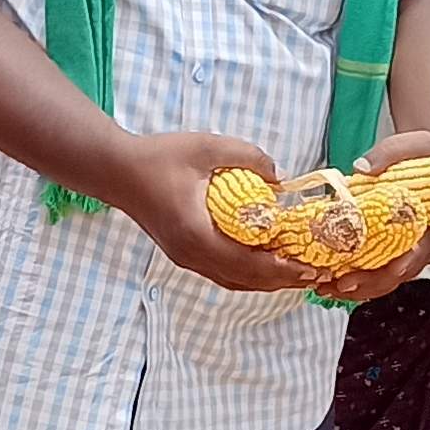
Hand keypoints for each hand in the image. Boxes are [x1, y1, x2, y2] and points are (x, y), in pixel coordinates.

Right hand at [117, 131, 318, 293]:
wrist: (116, 171)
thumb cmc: (157, 158)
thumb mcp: (206, 148)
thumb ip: (247, 156)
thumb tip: (280, 176)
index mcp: (198, 235)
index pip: (248, 264)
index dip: (282, 270)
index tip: (310, 269)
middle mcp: (191, 255)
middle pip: (244, 280)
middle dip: (281, 280)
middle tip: (314, 276)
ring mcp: (185, 258)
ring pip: (233, 281)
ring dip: (265, 280)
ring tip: (294, 274)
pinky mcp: (182, 253)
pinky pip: (221, 272)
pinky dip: (247, 273)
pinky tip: (263, 263)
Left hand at [311, 126, 429, 305]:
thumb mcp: (416, 145)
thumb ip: (391, 154)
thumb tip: (363, 167)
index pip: (425, 250)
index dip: (404, 263)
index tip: (387, 269)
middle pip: (402, 273)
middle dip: (372, 282)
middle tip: (342, 284)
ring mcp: (413, 251)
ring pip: (389, 278)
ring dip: (359, 287)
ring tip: (328, 287)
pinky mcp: (396, 250)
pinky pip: (379, 271)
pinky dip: (357, 277)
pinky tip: (332, 279)